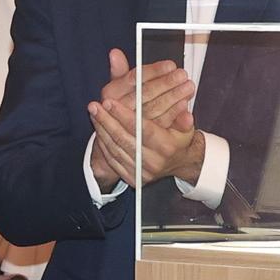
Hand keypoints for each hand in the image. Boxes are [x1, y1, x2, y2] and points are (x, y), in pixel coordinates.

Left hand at [87, 50, 197, 185]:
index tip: (110, 101)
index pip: (143, 129)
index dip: (125, 115)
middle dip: (107, 120)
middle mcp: (153, 162)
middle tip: (95, 104)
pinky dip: (103, 142)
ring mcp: (141, 172)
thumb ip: (182, 115)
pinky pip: (112, 158)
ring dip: (102, 129)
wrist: (177, 164)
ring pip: (115, 149)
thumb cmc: (178, 139)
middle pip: (124, 139)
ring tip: (94, 112)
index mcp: (167, 147)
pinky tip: (98, 127)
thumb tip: (185, 109)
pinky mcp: (131, 178)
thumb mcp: (185, 126)